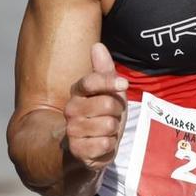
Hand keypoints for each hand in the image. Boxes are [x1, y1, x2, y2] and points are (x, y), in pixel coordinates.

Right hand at [64, 43, 128, 170]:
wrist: (92, 148)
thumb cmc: (103, 115)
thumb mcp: (109, 92)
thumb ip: (104, 70)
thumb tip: (97, 45)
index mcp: (77, 92)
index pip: (91, 81)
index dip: (109, 81)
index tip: (124, 83)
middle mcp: (70, 109)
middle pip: (107, 103)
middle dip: (117, 111)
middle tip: (112, 116)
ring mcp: (72, 130)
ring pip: (108, 124)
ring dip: (114, 130)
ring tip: (106, 131)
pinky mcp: (77, 149)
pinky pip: (105, 143)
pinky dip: (110, 145)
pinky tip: (102, 144)